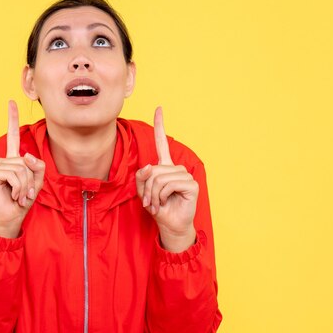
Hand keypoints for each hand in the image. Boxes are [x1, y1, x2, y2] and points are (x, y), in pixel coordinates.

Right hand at [0, 100, 44, 237]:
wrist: (11, 217)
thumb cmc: (22, 200)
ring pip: (21, 168)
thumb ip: (37, 167)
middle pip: (26, 161)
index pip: (12, 136)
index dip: (11, 119)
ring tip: (19, 196)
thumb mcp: (37, 182)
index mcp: (14, 160)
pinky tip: (13, 195)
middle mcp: (4, 161)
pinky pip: (14, 175)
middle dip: (31, 180)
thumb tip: (26, 156)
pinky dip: (19, 187)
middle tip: (26, 194)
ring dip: (25, 186)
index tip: (11, 101)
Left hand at [136, 107, 197, 251]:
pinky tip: (166, 202)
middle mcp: (176, 169)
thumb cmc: (158, 208)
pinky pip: (168, 184)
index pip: (162, 143)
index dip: (161, 126)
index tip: (159, 108)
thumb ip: (141, 177)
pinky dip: (161, 196)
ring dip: (153, 194)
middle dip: (147, 188)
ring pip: (159, 177)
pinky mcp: (191, 185)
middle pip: (153, 170)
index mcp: (165, 167)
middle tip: (150, 202)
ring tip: (157, 204)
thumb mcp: (143, 192)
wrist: (169, 224)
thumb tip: (149, 166)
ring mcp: (185, 176)